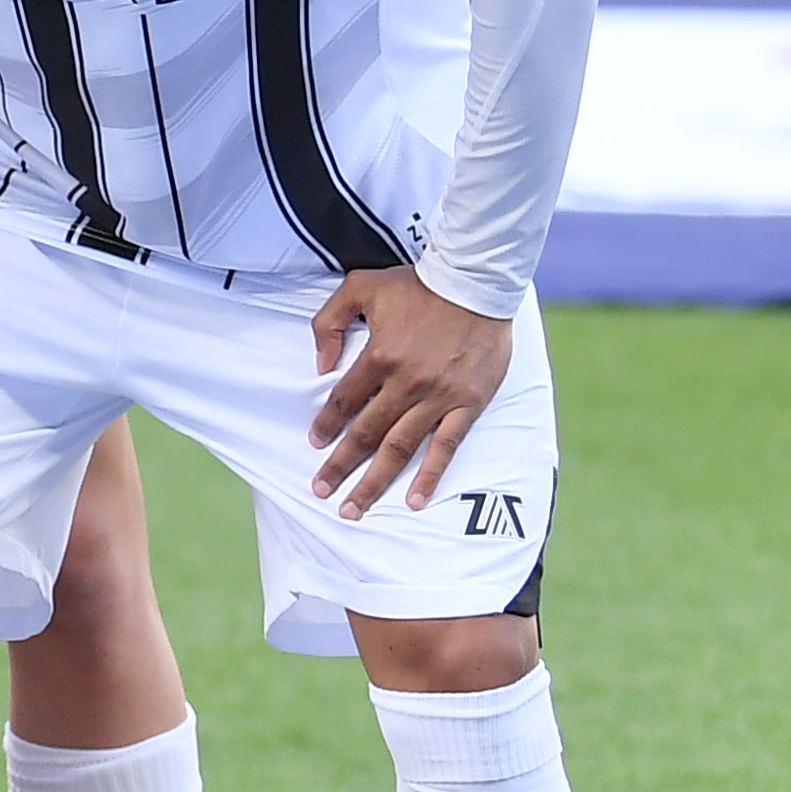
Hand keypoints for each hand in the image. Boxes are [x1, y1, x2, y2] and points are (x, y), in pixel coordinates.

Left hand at [310, 268, 513, 518]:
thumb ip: (330, 322)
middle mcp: (406, 383)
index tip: (313, 446)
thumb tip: (319, 364)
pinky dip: (430, 476)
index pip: (342, 402)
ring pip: (400, 447)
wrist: (477, 283)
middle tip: (322, 492)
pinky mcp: (468, 404)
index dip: (325, 427)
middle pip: (365, 434)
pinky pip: (446, 447)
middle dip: (341, 466)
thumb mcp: (359, 286)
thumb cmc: (417, 285)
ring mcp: (439, 397)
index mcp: (378, 356)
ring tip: (355, 507)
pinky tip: (415, 500)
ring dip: (376, 481)